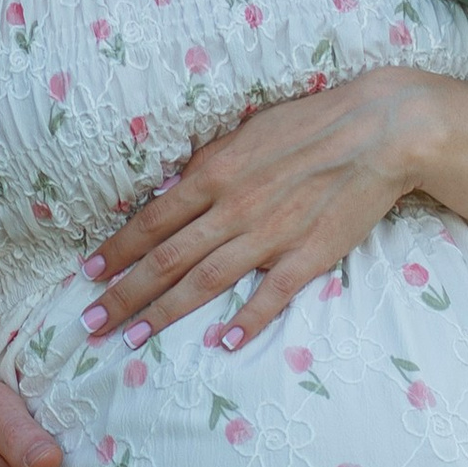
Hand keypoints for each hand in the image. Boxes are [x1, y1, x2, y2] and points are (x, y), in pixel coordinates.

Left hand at [79, 72, 439, 351]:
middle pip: (167, 259)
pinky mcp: (309, 256)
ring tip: (132, 338)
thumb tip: (169, 194)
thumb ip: (206, 167)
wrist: (379, 130)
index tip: (88, 276)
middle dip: (125, 294)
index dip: (118, 251)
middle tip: (91, 323)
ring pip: (205, 282)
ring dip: (165, 313)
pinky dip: (246, 320)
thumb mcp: (245, 132)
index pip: (153, 221)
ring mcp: (271, 236)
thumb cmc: (309, 123)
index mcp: (216, 174)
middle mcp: (234, 208)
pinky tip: (223, 343)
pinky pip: (271, 295)